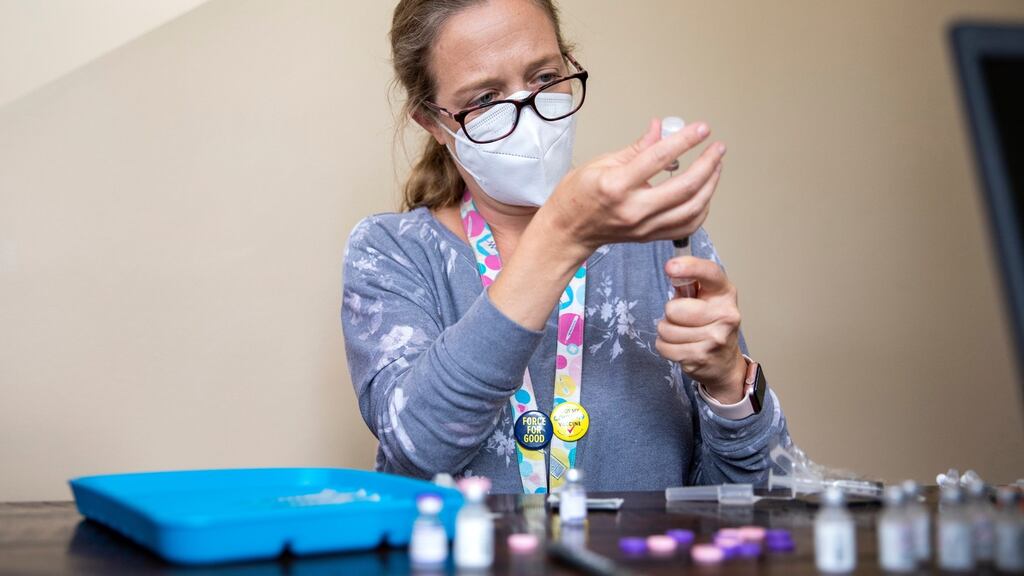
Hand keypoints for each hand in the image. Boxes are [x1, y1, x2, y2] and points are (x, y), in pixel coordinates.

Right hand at [538, 118, 725, 252]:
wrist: (567, 231)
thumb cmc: (577, 196)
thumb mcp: (601, 162)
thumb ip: (636, 148)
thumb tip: (661, 129)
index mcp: (616, 186)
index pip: (660, 158)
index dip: (685, 140)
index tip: (701, 129)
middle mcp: (633, 209)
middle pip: (685, 187)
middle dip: (708, 164)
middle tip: (717, 148)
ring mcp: (643, 227)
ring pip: (692, 208)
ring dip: (710, 185)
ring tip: (715, 166)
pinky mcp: (650, 237)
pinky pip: (687, 226)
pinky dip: (702, 208)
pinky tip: (705, 192)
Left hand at [656, 256, 746, 402]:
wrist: (725, 363)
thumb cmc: (711, 325)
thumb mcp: (706, 300)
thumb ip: (690, 285)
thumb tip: (673, 270)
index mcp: (725, 293)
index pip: (710, 273)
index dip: (689, 267)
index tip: (671, 266)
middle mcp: (725, 314)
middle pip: (674, 308)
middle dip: (670, 314)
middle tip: (682, 319)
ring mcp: (715, 338)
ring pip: (666, 330)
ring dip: (667, 333)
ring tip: (682, 334)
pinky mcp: (701, 357)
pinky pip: (664, 347)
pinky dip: (665, 347)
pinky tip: (680, 347)